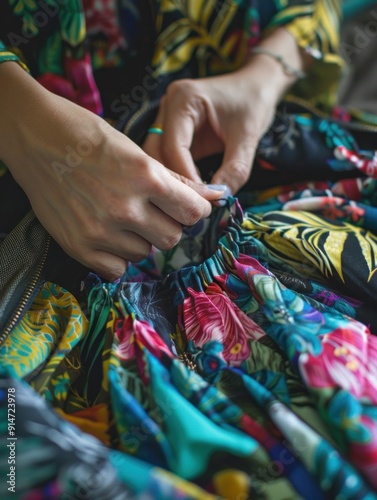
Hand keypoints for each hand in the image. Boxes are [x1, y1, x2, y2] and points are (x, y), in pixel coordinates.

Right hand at [0, 63, 223, 279]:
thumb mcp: (136, 151)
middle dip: (168, 225)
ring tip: (120, 217)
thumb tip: (215, 196)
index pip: (193, 213)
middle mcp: (124, 207)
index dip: (194, 210)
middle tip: (151, 211)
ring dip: (140, 239)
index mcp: (144, 176)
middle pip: (172, 238)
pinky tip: (108, 236)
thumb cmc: (88, 137)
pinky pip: (117, 270)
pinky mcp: (78, 247)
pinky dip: (118, 257)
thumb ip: (176, 180)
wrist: (35, 137)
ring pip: (145, 254)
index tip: (186, 207)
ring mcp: (99, 230)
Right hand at [143, 28, 306, 193]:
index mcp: (183, 99)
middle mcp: (168, 106)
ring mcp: (166, 118)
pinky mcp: (171, 131)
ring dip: (171, 181)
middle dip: (174, 181)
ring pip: (156, 158)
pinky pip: (166, 158)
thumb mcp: (248, 136)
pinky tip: (190, 192)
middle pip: (156, 153)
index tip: (202, 200)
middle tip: (194, 206)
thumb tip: (219, 199)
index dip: (186, 177)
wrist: (256, 86)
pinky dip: (176, 176)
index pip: (174, 146)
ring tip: (192, 201)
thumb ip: (235, 169)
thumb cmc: (253, 103)